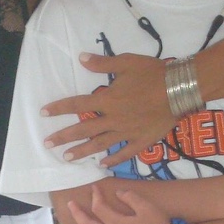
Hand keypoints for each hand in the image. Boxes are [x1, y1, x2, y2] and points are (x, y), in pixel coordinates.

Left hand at [43, 53, 169, 166]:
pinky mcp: (142, 140)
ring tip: (67, 158)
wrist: (180, 89)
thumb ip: (102, 64)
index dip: (59, 108)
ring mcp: (127, 132)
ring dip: (82, 152)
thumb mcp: (126, 62)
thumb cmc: (152, 73)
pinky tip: (103, 165)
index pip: (77, 105)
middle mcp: (113, 119)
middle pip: (84, 130)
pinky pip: (125, 153)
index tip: (43, 113)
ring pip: (100, 144)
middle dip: (64, 137)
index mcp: (108, 100)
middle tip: (47, 144)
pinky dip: (114, 160)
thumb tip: (81, 58)